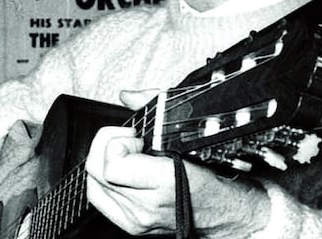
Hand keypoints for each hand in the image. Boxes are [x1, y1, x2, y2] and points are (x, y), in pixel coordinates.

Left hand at [84, 126, 271, 236]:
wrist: (227, 213)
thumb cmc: (213, 175)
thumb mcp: (189, 136)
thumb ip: (155, 110)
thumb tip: (127, 95)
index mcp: (165, 183)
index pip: (113, 166)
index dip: (118, 143)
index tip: (136, 137)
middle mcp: (148, 206)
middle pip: (97, 170)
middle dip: (107, 146)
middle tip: (130, 141)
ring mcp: (138, 220)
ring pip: (94, 184)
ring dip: (104, 162)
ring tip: (127, 156)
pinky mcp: (132, 226)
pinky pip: (98, 198)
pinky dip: (102, 180)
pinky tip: (119, 170)